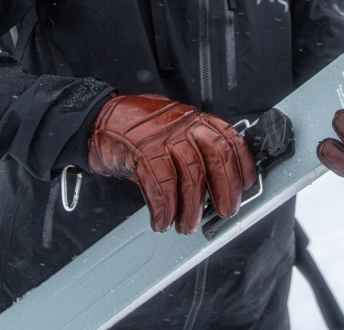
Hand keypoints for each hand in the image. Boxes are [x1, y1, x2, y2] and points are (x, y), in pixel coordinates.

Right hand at [87, 94, 256, 233]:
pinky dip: (163, 208)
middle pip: (215, 156)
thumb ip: (191, 149)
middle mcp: (181, 125)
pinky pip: (159, 183)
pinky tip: (161, 220)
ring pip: (190, 174)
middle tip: (224, 211)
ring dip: (191, 207)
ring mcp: (161, 136)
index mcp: (193, 119)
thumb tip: (213, 183)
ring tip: (187, 224)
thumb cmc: (132, 128)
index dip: (242, 163)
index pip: (229, 138)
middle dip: (224, 189)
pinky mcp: (140, 150)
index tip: (246, 184)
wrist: (96, 120)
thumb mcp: (170, 131)